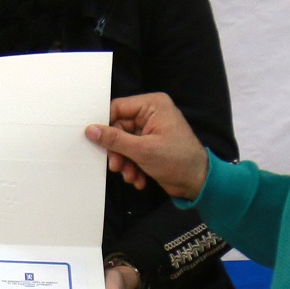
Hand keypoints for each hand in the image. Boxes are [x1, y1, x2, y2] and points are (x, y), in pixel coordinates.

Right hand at [86, 93, 209, 200]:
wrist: (198, 183)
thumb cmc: (178, 161)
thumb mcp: (142, 150)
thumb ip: (114, 139)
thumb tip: (90, 130)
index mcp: (153, 105)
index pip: (118, 108)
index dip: (105, 125)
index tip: (94, 141)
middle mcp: (151, 114)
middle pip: (119, 128)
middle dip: (117, 151)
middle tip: (115, 166)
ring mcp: (151, 130)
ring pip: (124, 143)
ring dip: (125, 162)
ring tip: (131, 176)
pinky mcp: (151, 146)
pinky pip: (132, 152)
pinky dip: (133, 166)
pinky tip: (139, 179)